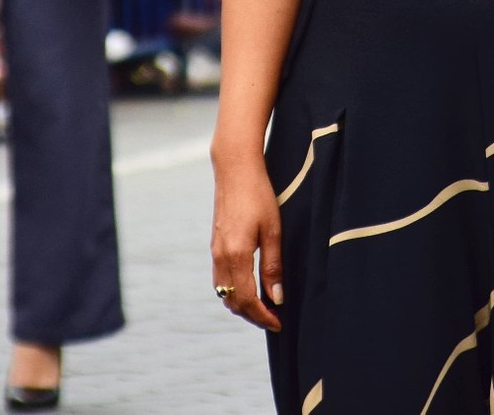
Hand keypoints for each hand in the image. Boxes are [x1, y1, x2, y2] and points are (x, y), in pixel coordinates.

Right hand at [210, 156, 284, 330]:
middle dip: (252, 315)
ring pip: (224, 293)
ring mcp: (214, 252)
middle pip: (232, 302)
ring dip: (242, 305)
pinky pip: (220, 280)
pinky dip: (233, 291)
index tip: (278, 324)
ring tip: (264, 307)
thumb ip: (273, 266)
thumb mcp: (273, 231)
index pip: (246, 300)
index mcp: (236, 256)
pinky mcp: (214, 245)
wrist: (235, 170)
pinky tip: (249, 287)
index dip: (262, 316)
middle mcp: (220, 257)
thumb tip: (277, 298)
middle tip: (273, 319)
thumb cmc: (259, 196)